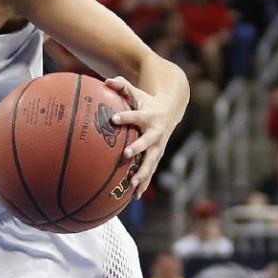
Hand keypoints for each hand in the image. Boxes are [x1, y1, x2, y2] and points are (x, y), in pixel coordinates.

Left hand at [105, 74, 179, 197]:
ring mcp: (158, 146)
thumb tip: (106, 81)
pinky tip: (134, 197)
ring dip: (142, 173)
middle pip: (147, 142)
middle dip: (137, 148)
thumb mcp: (136, 92)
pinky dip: (144, 184)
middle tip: (125, 154)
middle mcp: (155, 133)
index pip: (135, 115)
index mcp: (148, 116)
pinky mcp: (157, 156)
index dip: (125, 116)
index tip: (114, 119)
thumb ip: (121, 86)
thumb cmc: (146, 101)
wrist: (170, 111)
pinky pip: (150, 171)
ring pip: (151, 161)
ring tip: (132, 184)